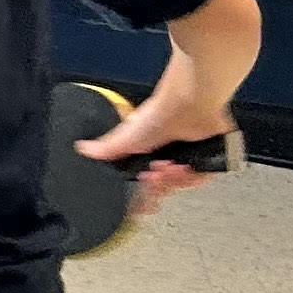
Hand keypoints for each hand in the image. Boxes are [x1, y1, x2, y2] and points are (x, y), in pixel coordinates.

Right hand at [77, 90, 233, 211]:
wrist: (186, 107)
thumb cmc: (157, 116)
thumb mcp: (126, 135)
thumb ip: (107, 147)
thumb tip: (83, 149)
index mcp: (151, 152)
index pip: (146, 179)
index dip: (143, 186)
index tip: (141, 182)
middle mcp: (171, 155)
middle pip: (165, 185)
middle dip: (158, 185)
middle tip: (153, 176)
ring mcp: (190, 156)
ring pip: (182, 183)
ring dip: (174, 180)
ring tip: (168, 168)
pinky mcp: (210, 157)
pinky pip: (203, 177)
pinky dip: (193, 177)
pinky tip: (183, 169)